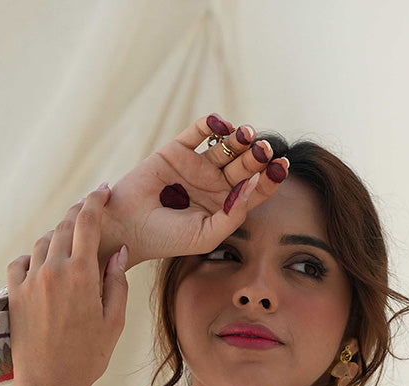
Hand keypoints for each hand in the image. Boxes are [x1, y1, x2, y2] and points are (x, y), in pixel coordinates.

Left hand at [4, 184, 128, 385]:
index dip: (95, 202)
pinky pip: (20, 263)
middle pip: (63, 227)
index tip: (103, 191)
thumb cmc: (87, 359)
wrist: (49, 385)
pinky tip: (41, 265)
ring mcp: (29, 282)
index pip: (87, 223)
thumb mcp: (114, 322)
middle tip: (88, 209)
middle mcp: (52, 271)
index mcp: (81, 274)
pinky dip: (32, 258)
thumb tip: (118, 252)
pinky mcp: (13, 295)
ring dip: (56, 237)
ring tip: (68, 242)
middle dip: (77, 214)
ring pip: (42, 243)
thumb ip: (117, 283)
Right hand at [98, 113, 289, 268]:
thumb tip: (256, 182)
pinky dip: (210, 123)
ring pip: (225, 146)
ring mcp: (196, 166)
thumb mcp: (207, 234)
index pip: (255, 188)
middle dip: (256, 155)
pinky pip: (198, 131)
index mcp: (225, 206)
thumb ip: (234, 213)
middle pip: (244, 164)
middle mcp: (214, 184)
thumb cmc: (167, 239)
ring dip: (239, 137)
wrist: (127, 228)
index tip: (280, 167)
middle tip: (263, 150)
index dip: (270, 177)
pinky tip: (221, 124)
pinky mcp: (177, 150)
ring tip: (246, 134)